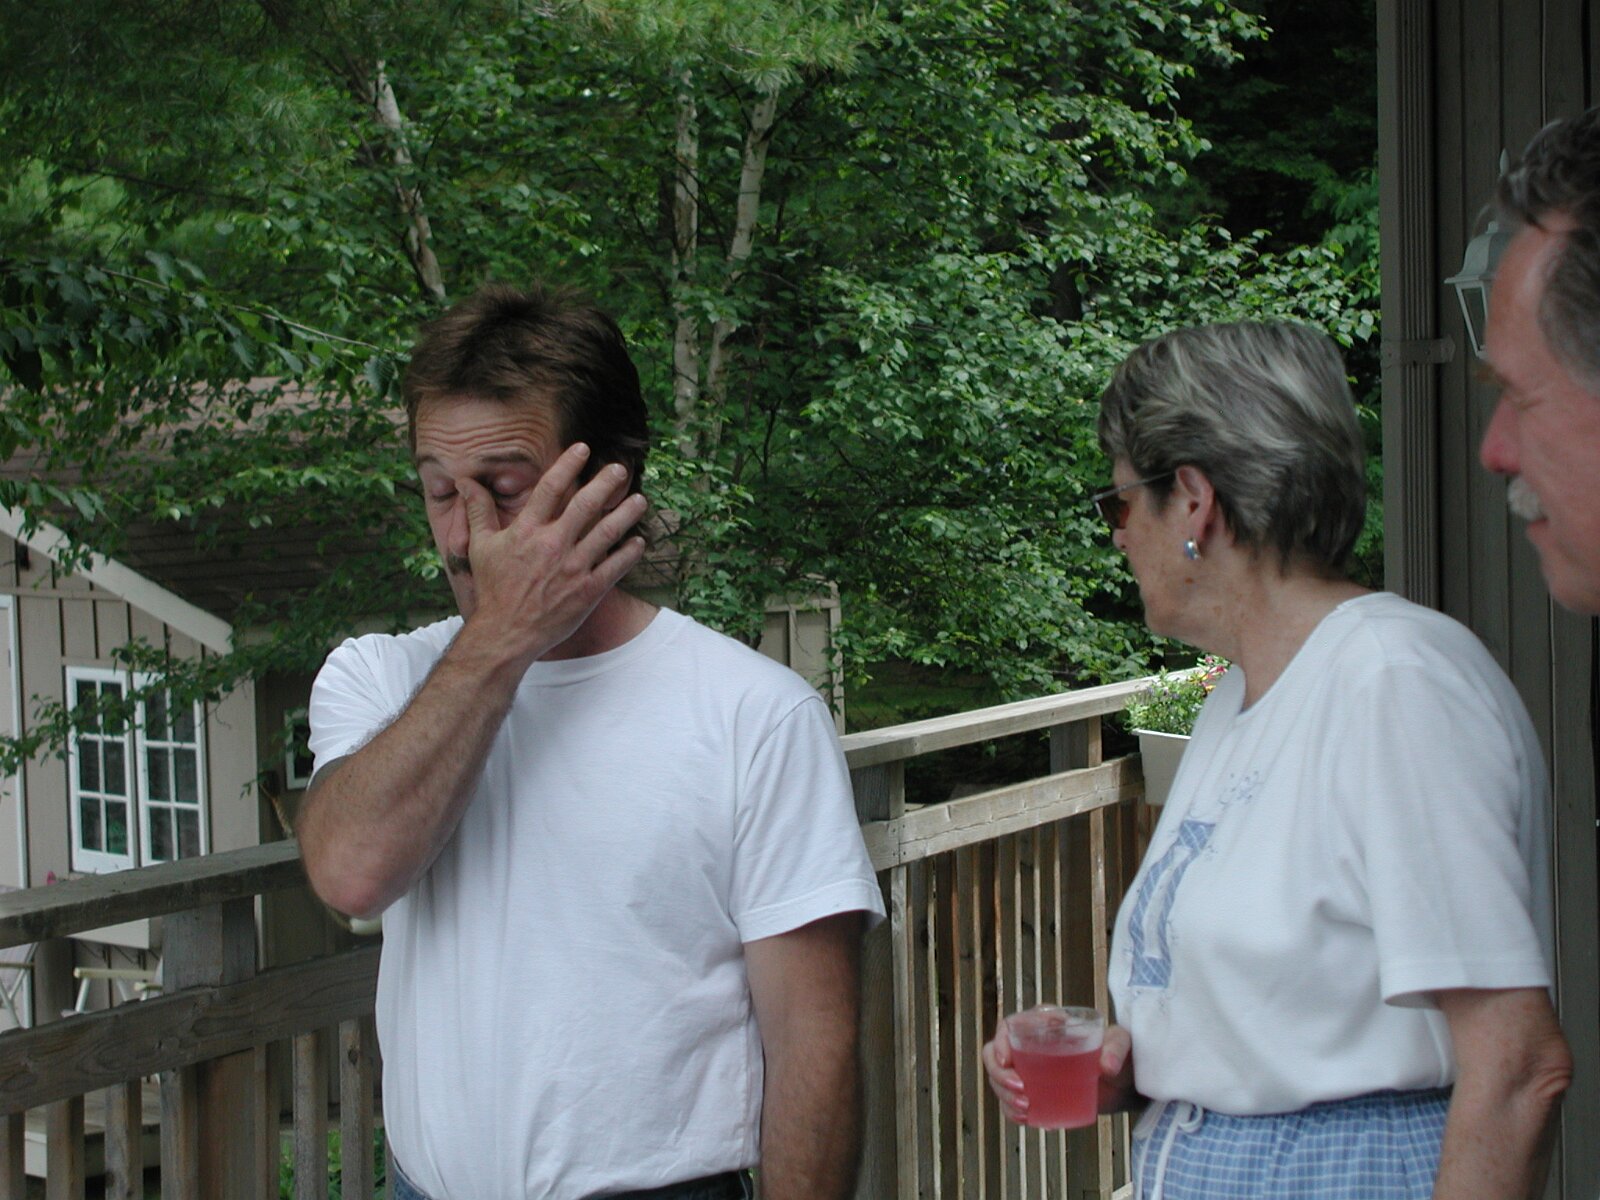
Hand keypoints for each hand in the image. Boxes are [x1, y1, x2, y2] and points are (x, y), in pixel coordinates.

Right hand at [459, 444, 647, 663]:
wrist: (505, 634)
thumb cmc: (492, 589)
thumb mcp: (479, 546)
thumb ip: (477, 511)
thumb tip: (466, 481)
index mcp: (527, 531)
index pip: (550, 488)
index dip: (568, 465)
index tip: (583, 449)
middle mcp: (553, 545)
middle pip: (586, 505)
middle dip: (605, 483)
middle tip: (620, 468)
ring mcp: (573, 568)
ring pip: (607, 533)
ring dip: (626, 513)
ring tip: (639, 499)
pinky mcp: (588, 591)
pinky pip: (615, 567)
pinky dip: (629, 553)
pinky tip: (639, 541)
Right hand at [982, 1019, 1134, 1124]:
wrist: (1122, 1080)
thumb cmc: (1118, 1052)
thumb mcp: (1121, 1042)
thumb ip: (1116, 1048)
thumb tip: (1106, 1067)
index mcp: (1044, 1023)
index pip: (1011, 1024)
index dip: (1001, 1040)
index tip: (1008, 1060)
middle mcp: (1030, 1043)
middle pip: (995, 1052)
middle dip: (998, 1072)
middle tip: (1019, 1089)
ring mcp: (1028, 1069)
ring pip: (998, 1077)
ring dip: (1003, 1093)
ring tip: (1026, 1108)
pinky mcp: (1033, 1091)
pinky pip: (1009, 1100)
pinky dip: (1010, 1110)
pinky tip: (1024, 1118)